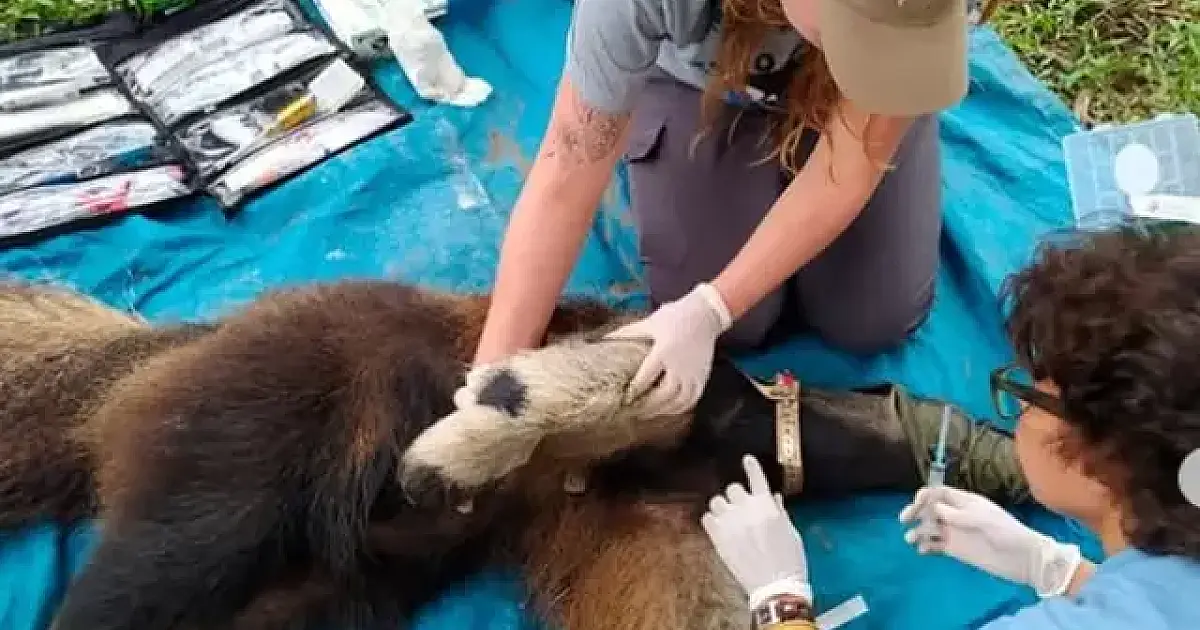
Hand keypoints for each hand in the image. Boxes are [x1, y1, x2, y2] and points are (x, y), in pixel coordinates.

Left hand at [606, 283, 731, 415]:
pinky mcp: (702, 377)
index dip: (633, 391)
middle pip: (663, 395)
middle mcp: (680, 366)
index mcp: (664, 352)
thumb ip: (627, 333)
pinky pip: (691, 400)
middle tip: (633, 411)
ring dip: (662, 410)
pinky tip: (667, 410)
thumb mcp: (650, 323)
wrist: (706, 314)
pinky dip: (679, 408)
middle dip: (647, 406)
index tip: (623, 399)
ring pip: (678, 401)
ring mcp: (693, 374)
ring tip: (647, 414)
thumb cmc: (675, 316)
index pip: (645, 378)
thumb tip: (603, 338)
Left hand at [700, 455, 811, 607]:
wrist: (775, 586)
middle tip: (741, 508)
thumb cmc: (789, 561)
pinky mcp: (718, 537)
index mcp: (767, 506)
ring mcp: (730, 522)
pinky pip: (706, 518)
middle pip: (733, 488)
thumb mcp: (791, 533)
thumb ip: (780, 512)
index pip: (757, 478)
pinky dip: (712, 521)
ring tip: (728, 518)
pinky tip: (719, 528)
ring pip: (716, 501)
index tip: (747, 459)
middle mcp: (747, 509)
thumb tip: (773, 498)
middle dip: (737, 497)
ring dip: (722, 507)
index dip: (751, 467)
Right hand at [899, 486, 1082, 597]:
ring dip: (918, 531)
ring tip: (912, 540)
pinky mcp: (955, 550)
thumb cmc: (1008, 533)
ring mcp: (955, 533)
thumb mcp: (984, 520)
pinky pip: (935, 545)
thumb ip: (959, 514)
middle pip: (929, 509)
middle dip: (916, 512)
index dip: (925, 496)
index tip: (916, 504)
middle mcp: (957, 515)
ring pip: (929, 527)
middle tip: (905, 520)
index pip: (939, 493)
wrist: (1024, 560)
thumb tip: (934, 506)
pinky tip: (923, 551)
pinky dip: (925, 546)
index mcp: (965, 502)